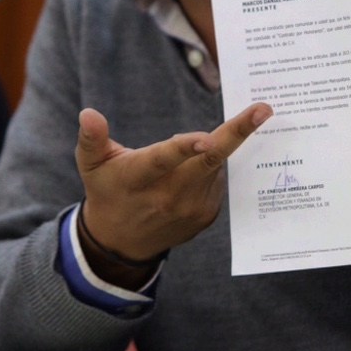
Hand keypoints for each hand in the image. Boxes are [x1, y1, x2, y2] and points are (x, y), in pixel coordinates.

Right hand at [74, 102, 272, 284]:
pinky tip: (190, 172)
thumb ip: (91, 138)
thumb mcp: (91, 164)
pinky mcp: (206, 214)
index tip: (207, 137)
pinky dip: (210, 167)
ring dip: (213, 148)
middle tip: (263, 109)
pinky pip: (216, 179)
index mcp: (138, 178)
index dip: (184, 149)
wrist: (123, 242)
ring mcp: (191, 208)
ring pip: (215, 165)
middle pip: (208, 162)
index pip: (163, 161)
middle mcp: (168, 196)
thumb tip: (88, 113)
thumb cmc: (108, 190)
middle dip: (237, 133)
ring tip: (193, 148)